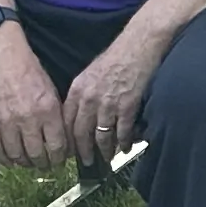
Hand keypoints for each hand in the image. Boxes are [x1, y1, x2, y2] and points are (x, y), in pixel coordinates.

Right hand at [0, 24, 69, 167]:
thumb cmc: (28, 70)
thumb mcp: (52, 90)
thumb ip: (56, 116)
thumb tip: (62, 138)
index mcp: (47, 110)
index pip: (57, 146)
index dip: (60, 157)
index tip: (61, 159)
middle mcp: (27, 119)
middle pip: (37, 155)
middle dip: (45, 164)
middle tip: (47, 165)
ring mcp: (5, 124)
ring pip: (17, 157)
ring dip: (26, 164)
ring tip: (30, 162)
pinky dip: (5, 160)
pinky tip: (12, 160)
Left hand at [61, 28, 161, 163]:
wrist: (138, 45)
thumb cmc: (117, 56)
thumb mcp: (90, 72)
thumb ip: (83, 94)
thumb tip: (81, 113)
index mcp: (78, 90)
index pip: (67, 122)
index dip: (68, 139)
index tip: (70, 149)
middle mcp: (90, 99)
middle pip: (81, 133)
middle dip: (83, 151)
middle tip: (86, 161)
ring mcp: (108, 103)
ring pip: (102, 136)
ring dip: (104, 150)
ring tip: (106, 158)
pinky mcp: (128, 105)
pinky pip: (122, 131)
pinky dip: (123, 142)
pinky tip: (125, 148)